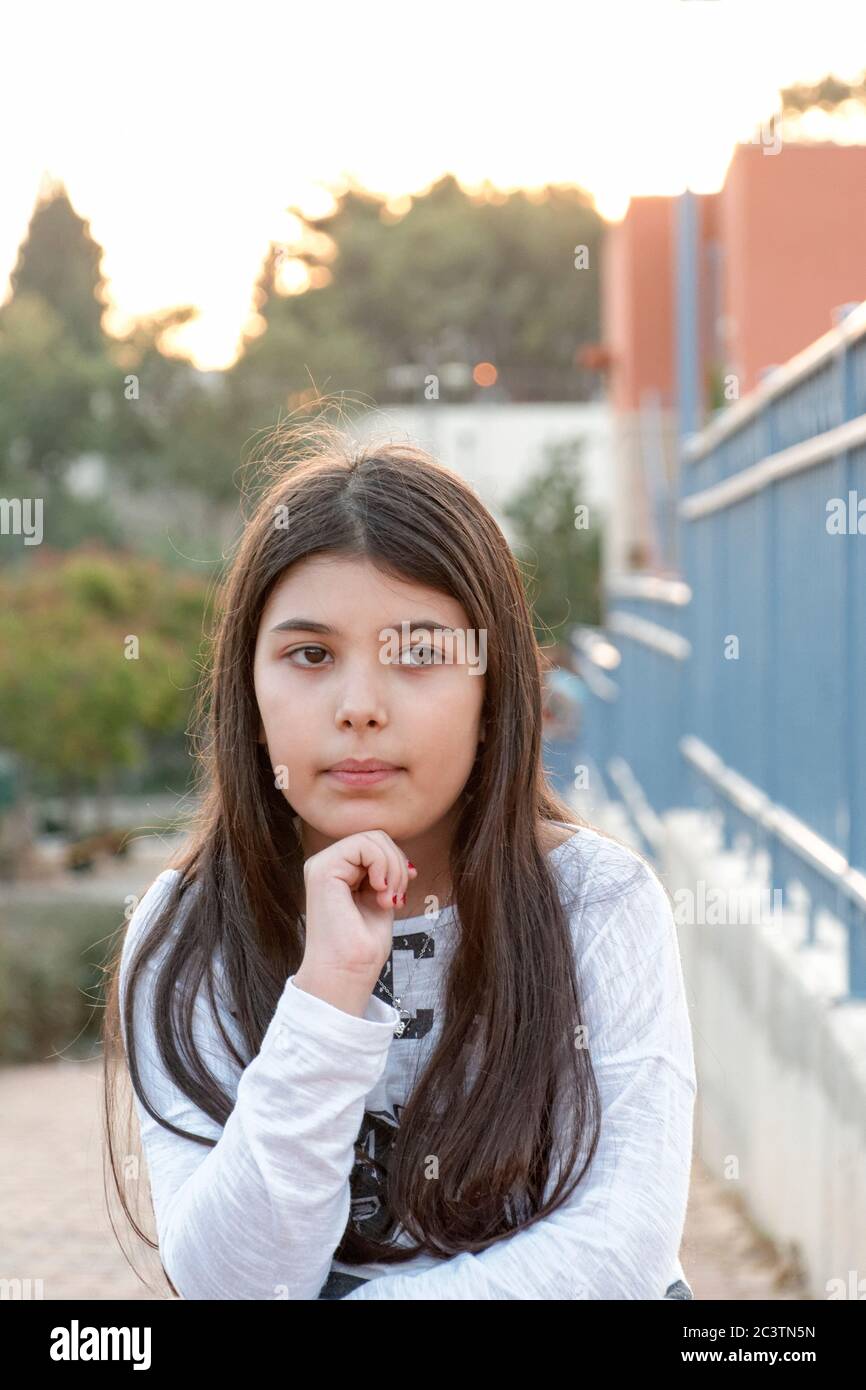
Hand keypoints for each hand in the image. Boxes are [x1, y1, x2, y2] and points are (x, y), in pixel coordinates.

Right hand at [300, 830, 418, 987]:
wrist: (347, 974)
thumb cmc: (362, 949)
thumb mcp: (380, 901)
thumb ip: (385, 878)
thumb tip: (404, 860)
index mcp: (338, 872)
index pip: (374, 845)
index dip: (397, 862)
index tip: (403, 892)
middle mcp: (326, 865)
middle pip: (375, 837)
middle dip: (397, 864)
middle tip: (396, 897)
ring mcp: (321, 865)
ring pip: (371, 838)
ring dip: (392, 867)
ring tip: (389, 898)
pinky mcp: (322, 869)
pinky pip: (363, 845)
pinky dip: (383, 865)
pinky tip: (380, 891)